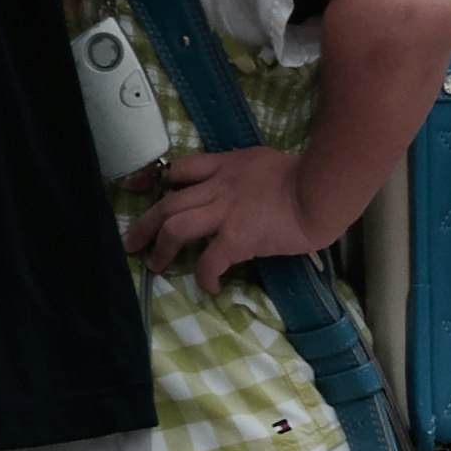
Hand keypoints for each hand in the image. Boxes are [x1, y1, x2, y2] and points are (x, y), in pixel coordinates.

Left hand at [122, 145, 324, 296]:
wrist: (320, 192)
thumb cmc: (303, 177)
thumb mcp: (263, 162)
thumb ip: (241, 173)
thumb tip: (235, 188)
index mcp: (224, 165)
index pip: (179, 168)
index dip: (153, 179)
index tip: (137, 188)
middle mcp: (218, 186)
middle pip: (167, 202)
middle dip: (143, 224)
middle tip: (130, 242)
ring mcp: (225, 212)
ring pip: (175, 227)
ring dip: (160, 249)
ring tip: (154, 266)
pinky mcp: (237, 238)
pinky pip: (209, 261)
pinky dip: (204, 277)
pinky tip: (210, 289)